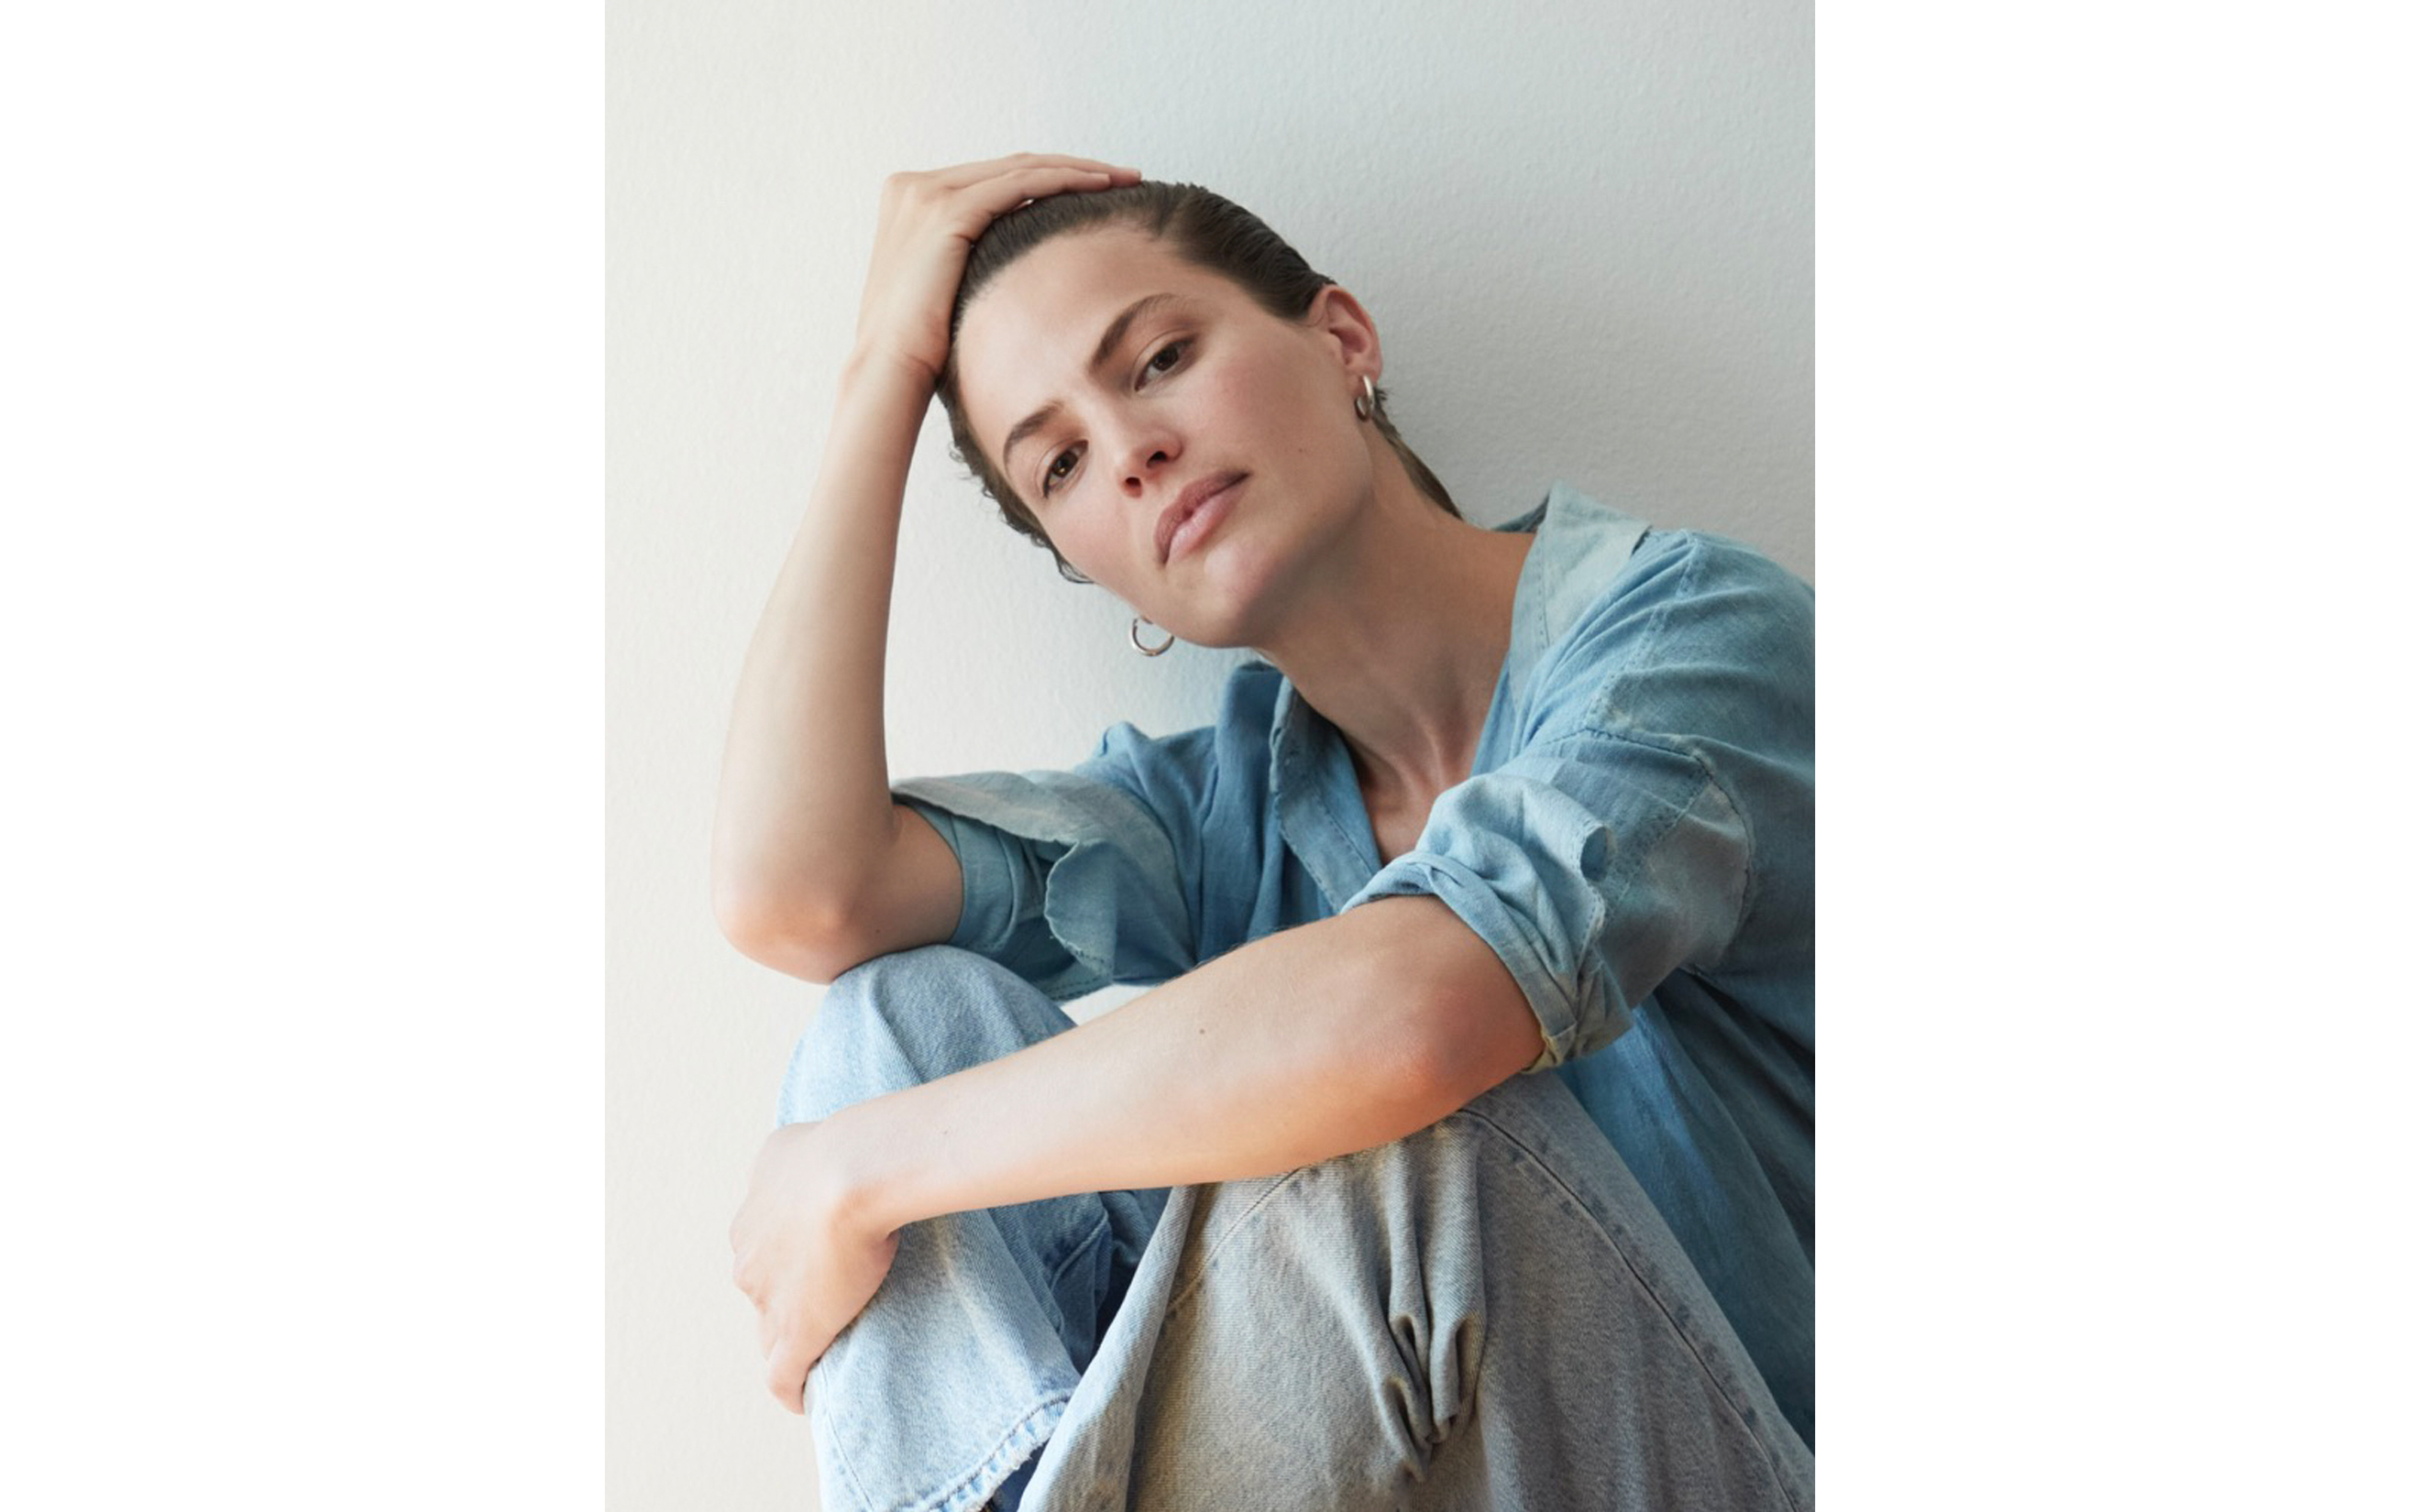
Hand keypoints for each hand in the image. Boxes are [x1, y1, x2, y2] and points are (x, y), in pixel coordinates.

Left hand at [729, 1118, 901, 1413]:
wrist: (851, 1173)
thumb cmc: (838, 1150)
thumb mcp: (795, 1143)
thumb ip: (789, 1162)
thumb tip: (800, 1160)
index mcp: (749, 1218)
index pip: (760, 1250)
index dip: (787, 1257)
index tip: (813, 1259)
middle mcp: (749, 1257)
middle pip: (761, 1289)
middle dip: (785, 1295)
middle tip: (827, 1296)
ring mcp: (769, 1299)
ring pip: (770, 1330)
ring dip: (790, 1336)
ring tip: (819, 1345)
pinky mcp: (796, 1332)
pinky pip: (783, 1375)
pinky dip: (790, 1389)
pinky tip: (801, 1397)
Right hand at [854, 152, 1142, 386]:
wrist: (889, 370)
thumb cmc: (922, 346)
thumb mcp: (946, 286)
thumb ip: (971, 256)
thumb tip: (1019, 260)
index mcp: (911, 198)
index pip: (996, 176)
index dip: (1049, 177)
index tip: (1096, 187)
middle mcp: (914, 186)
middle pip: (1012, 165)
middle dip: (1073, 167)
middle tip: (1124, 176)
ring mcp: (926, 193)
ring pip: (1022, 168)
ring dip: (1079, 170)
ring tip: (1125, 178)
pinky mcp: (946, 211)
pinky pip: (1020, 184)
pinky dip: (1063, 181)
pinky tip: (1100, 187)